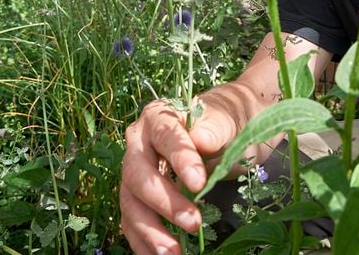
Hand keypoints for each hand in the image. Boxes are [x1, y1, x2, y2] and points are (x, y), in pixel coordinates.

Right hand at [120, 98, 235, 254]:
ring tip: (174, 253)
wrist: (227, 132)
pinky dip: (145, 243)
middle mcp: (138, 144)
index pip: (165, 137)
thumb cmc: (226, 121)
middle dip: (164, 203)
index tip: (199, 183)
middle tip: (193, 222)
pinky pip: (133, 223)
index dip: (180, 160)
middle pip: (138, 176)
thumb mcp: (227, 120)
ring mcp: (135, 174)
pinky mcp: (138, 199)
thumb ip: (215, 127)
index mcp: (158, 117)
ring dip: (151, 231)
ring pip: (131, 204)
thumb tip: (201, 139)